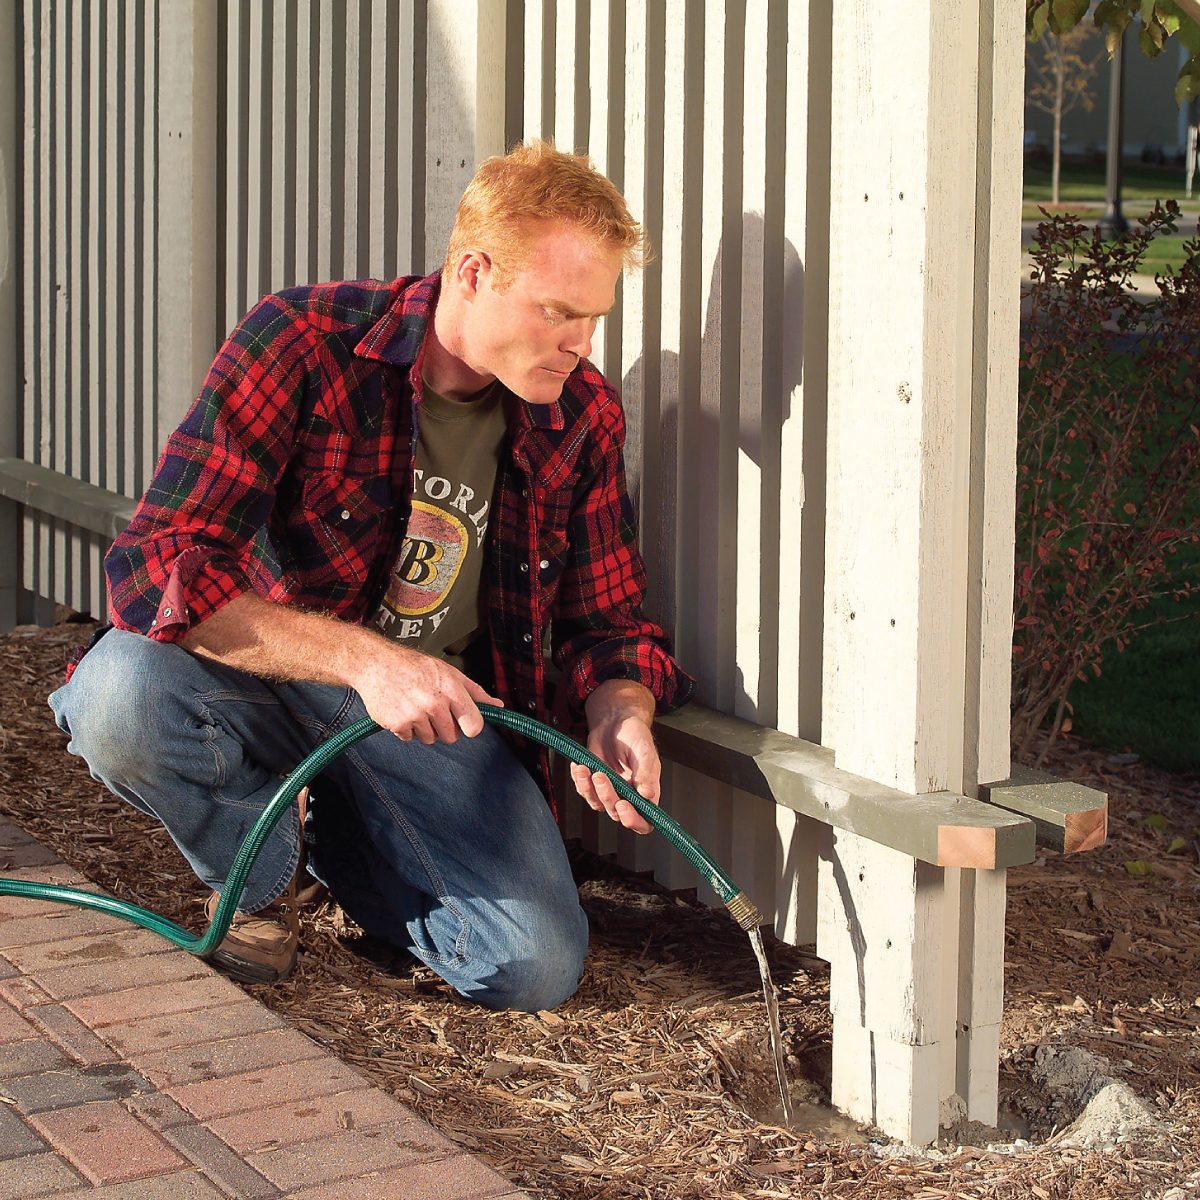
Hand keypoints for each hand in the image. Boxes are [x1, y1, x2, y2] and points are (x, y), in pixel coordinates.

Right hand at [352, 644, 502, 744]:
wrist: (376, 664)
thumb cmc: (413, 666)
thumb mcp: (449, 672)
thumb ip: (474, 692)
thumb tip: (497, 706)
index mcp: (451, 690)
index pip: (474, 726)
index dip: (470, 726)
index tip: (464, 723)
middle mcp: (435, 703)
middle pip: (451, 736)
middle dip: (444, 726)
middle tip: (432, 708)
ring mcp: (416, 715)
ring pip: (430, 739)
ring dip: (424, 728)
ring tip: (415, 706)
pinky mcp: (398, 724)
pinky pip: (410, 738)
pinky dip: (406, 729)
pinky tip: (402, 710)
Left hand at [572, 681, 660, 834]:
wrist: (615, 721)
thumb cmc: (634, 734)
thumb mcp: (644, 750)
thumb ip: (646, 773)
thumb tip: (648, 794)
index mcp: (647, 791)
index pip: (644, 820)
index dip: (634, 820)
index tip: (623, 805)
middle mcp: (629, 795)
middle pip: (617, 813)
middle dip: (607, 796)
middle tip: (601, 776)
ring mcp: (610, 791)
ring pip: (598, 804)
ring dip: (589, 789)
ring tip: (587, 769)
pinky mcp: (593, 784)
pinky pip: (584, 791)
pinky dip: (579, 780)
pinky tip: (580, 766)